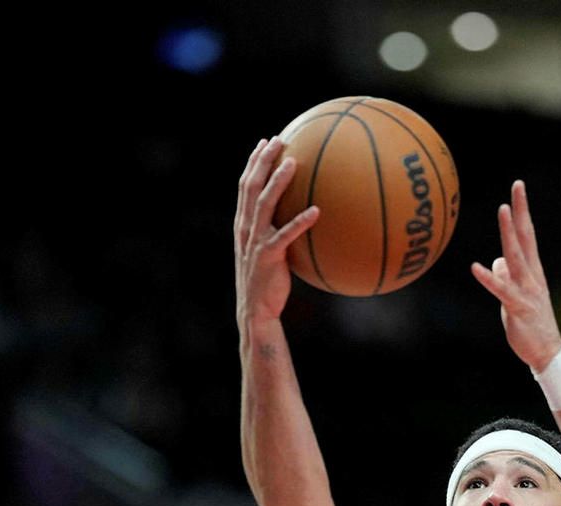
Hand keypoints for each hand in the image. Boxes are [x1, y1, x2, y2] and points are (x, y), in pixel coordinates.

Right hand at [234, 136, 319, 331]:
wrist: (255, 309)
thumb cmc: (267, 281)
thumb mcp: (269, 251)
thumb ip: (278, 230)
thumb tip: (304, 213)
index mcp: (243, 224)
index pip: (245, 185)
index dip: (253, 162)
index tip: (266, 142)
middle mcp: (245, 228)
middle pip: (251, 186)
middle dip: (263, 161)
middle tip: (279, 140)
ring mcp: (255, 241)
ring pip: (264, 204)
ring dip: (278, 182)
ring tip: (293, 164)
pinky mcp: (268, 257)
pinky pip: (285, 235)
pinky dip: (300, 222)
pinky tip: (317, 211)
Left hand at [471, 180, 560, 370]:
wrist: (547, 352)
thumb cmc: (531, 323)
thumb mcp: (517, 295)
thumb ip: (507, 276)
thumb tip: (496, 261)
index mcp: (532, 271)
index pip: (527, 235)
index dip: (522, 211)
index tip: (518, 188)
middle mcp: (532, 276)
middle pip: (525, 238)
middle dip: (520, 212)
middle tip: (517, 187)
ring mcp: (527, 290)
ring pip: (516, 256)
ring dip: (508, 233)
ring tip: (502, 210)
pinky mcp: (518, 307)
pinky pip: (501, 290)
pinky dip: (489, 278)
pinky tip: (475, 267)